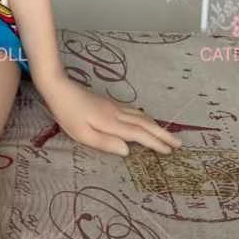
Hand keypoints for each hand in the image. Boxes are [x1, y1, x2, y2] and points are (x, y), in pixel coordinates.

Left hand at [37, 75, 183, 156]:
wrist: (59, 87)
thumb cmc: (67, 114)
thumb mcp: (82, 134)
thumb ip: (105, 143)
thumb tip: (127, 150)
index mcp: (111, 123)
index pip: (139, 134)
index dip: (155, 143)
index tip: (170, 151)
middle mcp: (117, 114)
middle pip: (145, 124)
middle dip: (163, 134)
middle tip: (179, 143)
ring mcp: (114, 107)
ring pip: (141, 116)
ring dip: (156, 125)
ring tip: (167, 134)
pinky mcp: (109, 103)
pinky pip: (134, 112)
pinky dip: (145, 118)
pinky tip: (145, 120)